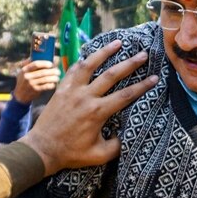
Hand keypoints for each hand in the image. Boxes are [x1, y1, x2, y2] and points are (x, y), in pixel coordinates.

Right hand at [13, 58, 60, 103]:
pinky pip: (46, 86)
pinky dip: (51, 84)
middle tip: (58, 71)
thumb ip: (29, 64)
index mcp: (25, 70)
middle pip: (43, 72)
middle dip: (53, 71)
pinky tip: (54, 83)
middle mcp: (27, 76)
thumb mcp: (23, 71)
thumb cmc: (24, 80)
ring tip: (57, 77)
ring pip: (46, 79)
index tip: (51, 64)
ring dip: (54, 78)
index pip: (36, 64)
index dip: (45, 63)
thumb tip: (40, 55)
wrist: (20, 94)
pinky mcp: (35, 90)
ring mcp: (31, 84)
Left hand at [21, 40, 157, 174]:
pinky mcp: (61, 89)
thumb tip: (127, 134)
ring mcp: (71, 91)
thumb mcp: (99, 155)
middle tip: (143, 54)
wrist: (41, 149)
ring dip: (105, 52)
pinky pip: (73, 70)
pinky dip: (83, 60)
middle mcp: (86, 97)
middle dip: (130, 64)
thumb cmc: (71, 154)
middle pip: (112, 75)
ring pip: (90, 65)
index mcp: (97, 112)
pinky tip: (91, 54)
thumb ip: (117, 146)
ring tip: (118, 42)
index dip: (143, 86)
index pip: (126, 95)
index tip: (155, 78)